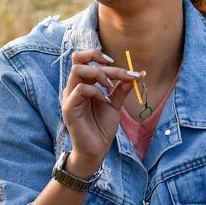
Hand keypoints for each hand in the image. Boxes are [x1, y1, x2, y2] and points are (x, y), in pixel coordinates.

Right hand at [61, 48, 142, 177]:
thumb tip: (136, 74)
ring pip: (77, 70)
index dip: (97, 55)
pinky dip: (96, 91)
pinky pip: (80, 90)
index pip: (83, 59)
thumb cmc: (102, 127)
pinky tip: (105, 101)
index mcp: (82, 84)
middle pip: (78, 59)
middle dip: (100, 61)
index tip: (115, 61)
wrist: (96, 149)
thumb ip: (121, 89)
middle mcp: (73, 87)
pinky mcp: (69, 108)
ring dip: (99, 75)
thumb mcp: (115, 104)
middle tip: (118, 74)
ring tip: (110, 88)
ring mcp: (69, 96)